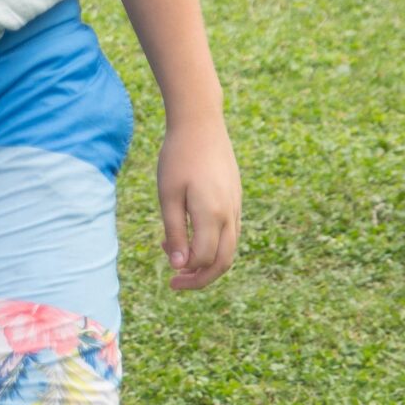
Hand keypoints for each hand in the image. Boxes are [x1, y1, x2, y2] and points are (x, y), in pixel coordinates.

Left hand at [157, 113, 241, 290]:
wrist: (200, 122)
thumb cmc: (178, 156)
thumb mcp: (168, 195)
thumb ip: (175, 232)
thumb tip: (179, 266)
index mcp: (212, 214)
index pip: (205, 260)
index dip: (187, 273)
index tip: (168, 276)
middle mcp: (230, 213)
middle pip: (224, 262)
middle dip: (201, 278)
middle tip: (176, 282)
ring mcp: (236, 205)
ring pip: (229, 248)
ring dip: (206, 260)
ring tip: (177, 255)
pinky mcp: (235, 197)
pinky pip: (230, 231)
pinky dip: (213, 242)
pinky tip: (190, 232)